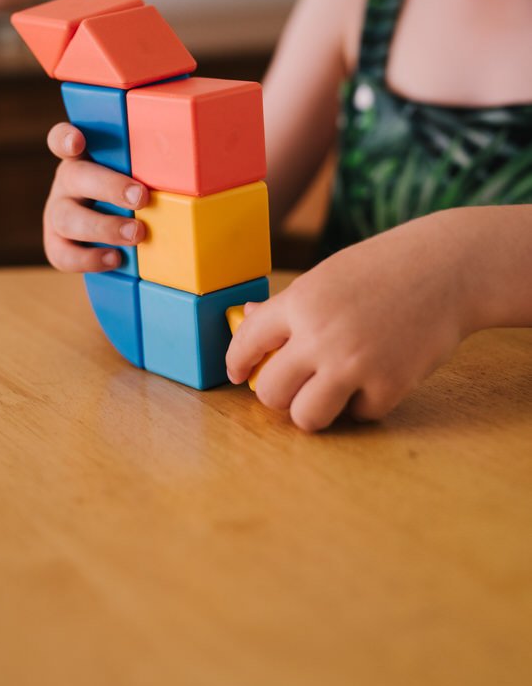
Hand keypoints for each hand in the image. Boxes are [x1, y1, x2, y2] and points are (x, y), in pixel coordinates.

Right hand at [43, 122, 148, 271]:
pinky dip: (90, 259)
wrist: (113, 231)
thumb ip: (153, 166)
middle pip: (75, 177)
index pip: (61, 140)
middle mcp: (67, 182)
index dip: (65, 139)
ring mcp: (57, 214)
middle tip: (141, 197)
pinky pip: (63, 255)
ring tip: (137, 233)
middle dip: (109, 186)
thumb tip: (202, 157)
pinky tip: (116, 259)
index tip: (78, 143)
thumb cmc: (133, 193)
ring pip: (66, 218)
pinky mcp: (57, 244)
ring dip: (104, 227)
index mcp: (83, 158)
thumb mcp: (138, 174)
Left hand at [226, 214, 469, 430]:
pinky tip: (375, 375)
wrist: (447, 269)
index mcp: (299, 302)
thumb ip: (289, 306)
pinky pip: (358, 415)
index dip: (238, 364)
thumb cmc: (383, 268)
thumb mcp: (327, 275)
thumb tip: (248, 319)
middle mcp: (320, 336)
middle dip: (280, 393)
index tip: (239, 374)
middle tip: (296, 384)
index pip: (246, 343)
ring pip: (306, 418)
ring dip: (314, 409)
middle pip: (270, 394)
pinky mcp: (389, 386)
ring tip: (329, 391)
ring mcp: (354, 364)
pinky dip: (364, 403)